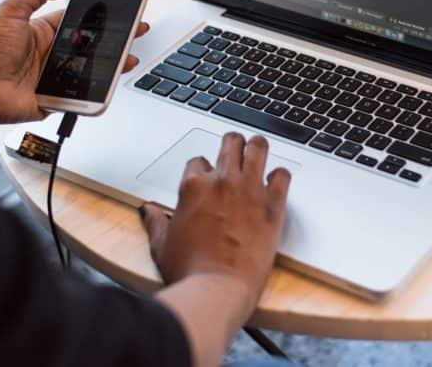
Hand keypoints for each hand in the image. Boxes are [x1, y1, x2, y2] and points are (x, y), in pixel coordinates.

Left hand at [0, 0, 148, 126]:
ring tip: (130, 55)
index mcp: (44, 30)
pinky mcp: (58, 97)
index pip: (80, 19)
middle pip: (93, 43)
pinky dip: (99, 88)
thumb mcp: (10, 9)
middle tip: (137, 28)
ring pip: (94, 68)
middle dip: (116, 36)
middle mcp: (53, 52)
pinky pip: (84, 93)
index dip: (100, 13)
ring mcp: (57, 76)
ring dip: (114, 62)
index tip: (120, 6)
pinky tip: (113, 79)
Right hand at [141, 133, 291, 319]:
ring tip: (258, 153)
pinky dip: (280, 176)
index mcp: (193, 186)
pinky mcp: (273, 204)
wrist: (218, 289)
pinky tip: (276, 184)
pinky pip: (283, 175)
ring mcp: (249, 189)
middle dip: (232, 145)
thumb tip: (148, 210)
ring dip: (257, 148)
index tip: (207, 179)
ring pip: (258, 147)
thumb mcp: (161, 245)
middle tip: (235, 152)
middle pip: (230, 143)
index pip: (198, 161)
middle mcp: (222, 181)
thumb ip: (155, 222)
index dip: (203, 170)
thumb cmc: (189, 271)